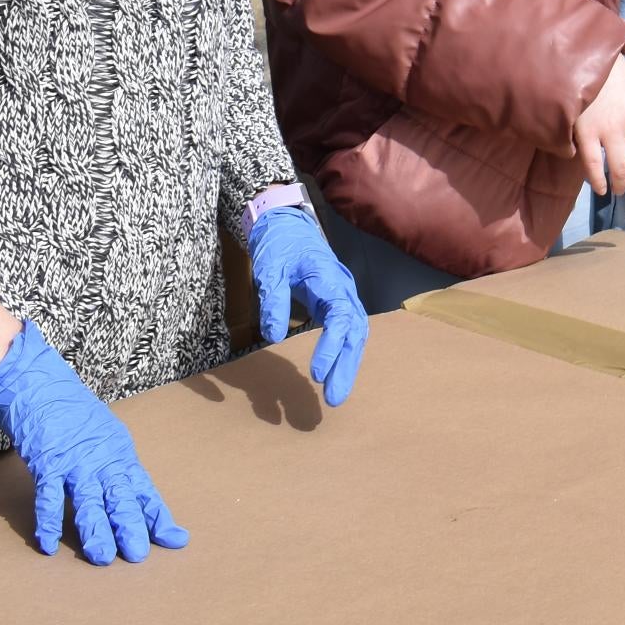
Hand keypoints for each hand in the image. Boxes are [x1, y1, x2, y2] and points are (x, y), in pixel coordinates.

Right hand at [0, 321, 186, 565]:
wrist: (37, 381)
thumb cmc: (69, 408)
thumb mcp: (102, 433)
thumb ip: (111, 461)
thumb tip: (123, 489)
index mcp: (119, 452)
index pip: (143, 489)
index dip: (157, 515)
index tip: (175, 538)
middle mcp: (102, 458)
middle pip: (122, 499)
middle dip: (132, 529)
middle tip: (139, 556)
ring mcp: (74, 462)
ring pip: (90, 503)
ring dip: (96, 532)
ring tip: (103, 558)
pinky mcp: (46, 463)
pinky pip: (49, 498)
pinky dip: (48, 522)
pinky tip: (49, 545)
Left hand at [247, 209, 368, 406]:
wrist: (286, 225)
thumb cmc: (279, 244)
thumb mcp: (269, 269)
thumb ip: (274, 301)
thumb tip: (274, 337)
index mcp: (329, 278)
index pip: (340, 316)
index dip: (332, 346)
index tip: (318, 374)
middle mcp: (343, 288)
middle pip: (355, 331)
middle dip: (346, 366)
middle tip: (334, 399)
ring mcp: (342, 295)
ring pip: (355, 333)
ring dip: (348, 363)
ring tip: (336, 394)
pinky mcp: (335, 302)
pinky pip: (347, 329)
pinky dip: (343, 352)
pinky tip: (335, 372)